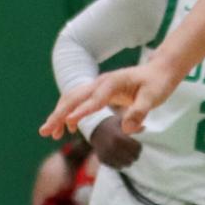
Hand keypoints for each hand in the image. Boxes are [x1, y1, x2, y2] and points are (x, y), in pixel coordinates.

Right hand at [41, 64, 175, 140]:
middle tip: (45, 132)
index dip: (82, 111)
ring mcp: (98, 86)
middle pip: (74, 98)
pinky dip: (69, 113)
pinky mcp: (99, 92)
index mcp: (113, 82)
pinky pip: (79, 101)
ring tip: (50, 133)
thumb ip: (140, 111)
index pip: (95, 99)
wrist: (159, 70)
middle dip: (59, 115)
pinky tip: (68, 128)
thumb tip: (128, 129)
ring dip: (59, 115)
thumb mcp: (154, 97)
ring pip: (72, 99)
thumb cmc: (157, 83)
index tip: (69, 122)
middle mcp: (101, 82)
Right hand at [88, 116, 141, 168]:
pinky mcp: (103, 160)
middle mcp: (112, 147)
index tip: (138, 145)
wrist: (95, 129)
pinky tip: (120, 157)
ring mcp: (107, 155)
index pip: (136, 148)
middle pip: (132, 157)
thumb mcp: (123, 121)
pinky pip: (117, 166)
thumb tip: (144, 128)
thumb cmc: (112, 124)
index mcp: (118, 137)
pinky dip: (120, 163)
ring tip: (128, 155)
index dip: (139, 147)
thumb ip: (133, 125)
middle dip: (135, 154)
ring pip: (126, 164)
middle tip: (134, 152)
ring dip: (129, 160)